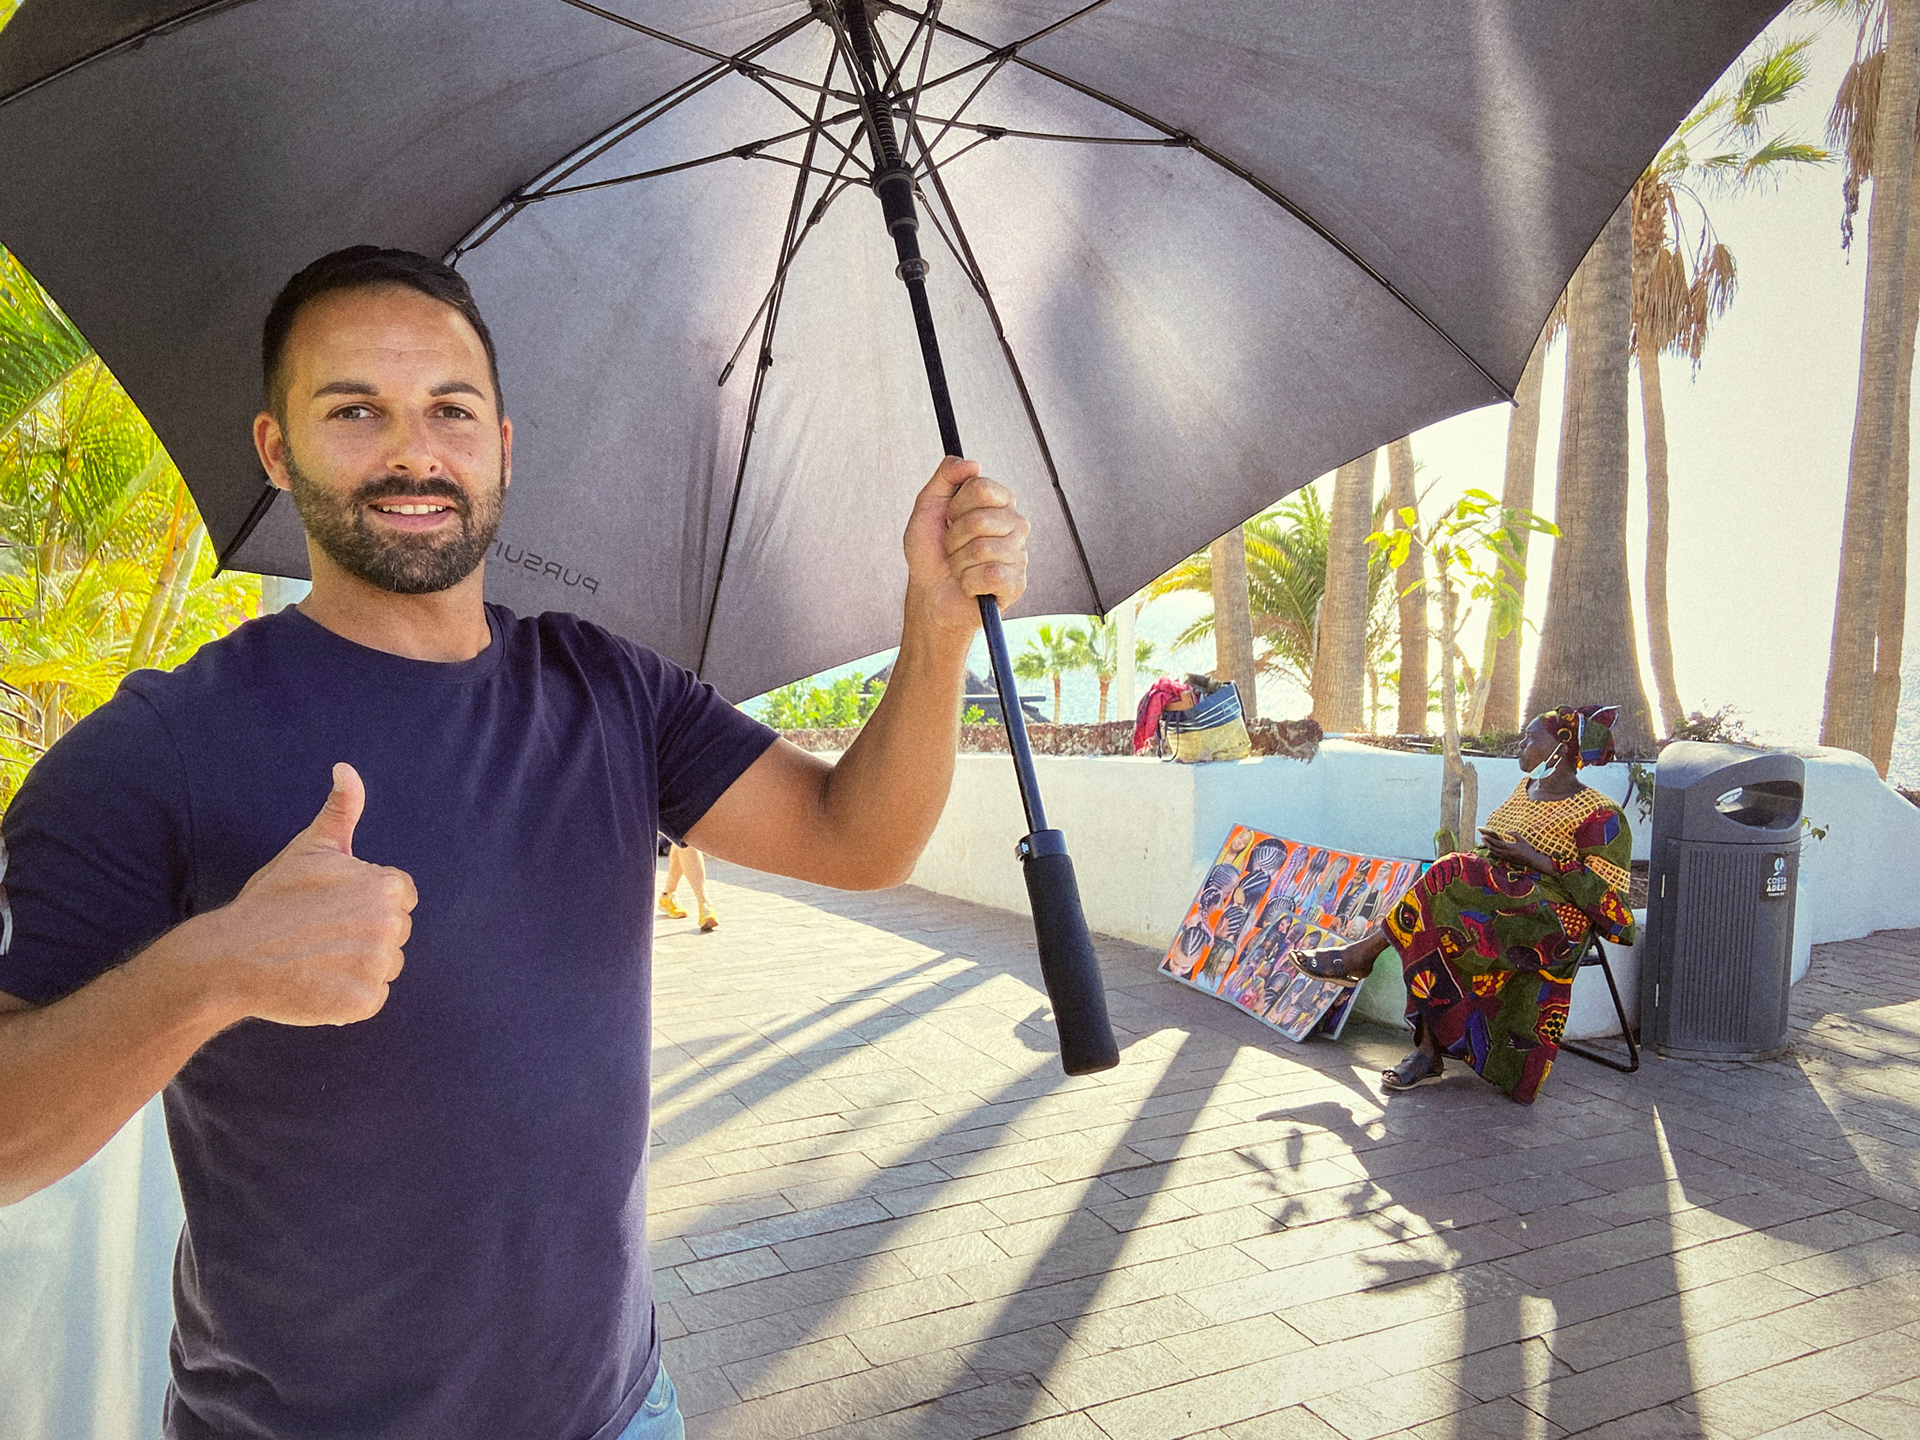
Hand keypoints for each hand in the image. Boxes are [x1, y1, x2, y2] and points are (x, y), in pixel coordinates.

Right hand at [190, 764, 415, 1025]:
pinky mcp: (362, 1002)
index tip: (330, 908)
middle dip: (363, 935)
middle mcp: (391, 926)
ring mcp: (377, 966)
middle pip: (396, 934)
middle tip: (317, 934)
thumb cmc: (271, 900)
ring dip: (356, 968)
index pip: (400, 898)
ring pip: (385, 968)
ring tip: (315, 959)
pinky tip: (315, 985)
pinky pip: (371, 1000)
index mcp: (387, 887)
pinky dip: (347, 999)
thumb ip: (341, 810)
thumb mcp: (310, 848)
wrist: (228, 957)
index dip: (364, 903)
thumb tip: (346, 769)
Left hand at [901, 457, 1029, 635]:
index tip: (948, 519)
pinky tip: (970, 585)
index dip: (955, 506)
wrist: (930, 593)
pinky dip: (968, 582)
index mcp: (1000, 502)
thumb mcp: (928, 506)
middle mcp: (1016, 524)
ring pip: (982, 549)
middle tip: (952, 548)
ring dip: (959, 562)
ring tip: (960, 567)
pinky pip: (990, 575)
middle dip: (953, 537)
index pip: (980, 487)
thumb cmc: (931, 551)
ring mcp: (1019, 554)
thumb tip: (972, 463)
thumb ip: (946, 476)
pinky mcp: (1016, 583)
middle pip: (980, 519)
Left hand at [1479, 827, 1555, 874]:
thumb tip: (1506, 830)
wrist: (1531, 860)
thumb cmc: (1527, 849)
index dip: (1489, 839)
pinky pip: (1497, 856)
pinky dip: (1492, 852)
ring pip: (1494, 853)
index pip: (1496, 843)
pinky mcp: (1507, 860)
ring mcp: (1506, 858)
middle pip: (1493, 848)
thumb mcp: (1522, 840)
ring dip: (1488, 847)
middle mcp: (1506, 853)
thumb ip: (1514, 834)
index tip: (1484, 835)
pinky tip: (1491, 850)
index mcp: (1509, 847)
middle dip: (1486, 843)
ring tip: (1484, 842)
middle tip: (1482, 837)